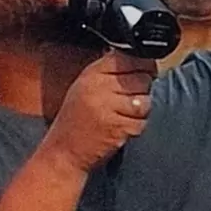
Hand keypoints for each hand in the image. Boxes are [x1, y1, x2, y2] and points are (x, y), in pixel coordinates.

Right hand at [44, 51, 156, 172]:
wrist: (63, 152)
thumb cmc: (75, 122)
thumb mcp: (84, 87)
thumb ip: (108, 72)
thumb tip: (138, 58)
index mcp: (92, 74)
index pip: (128, 58)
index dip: (144, 65)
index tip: (147, 71)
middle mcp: (100, 88)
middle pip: (142, 79)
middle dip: (143, 89)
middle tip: (131, 99)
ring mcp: (109, 108)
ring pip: (145, 100)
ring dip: (142, 109)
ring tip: (125, 115)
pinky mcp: (119, 127)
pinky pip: (142, 121)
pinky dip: (137, 126)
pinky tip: (122, 128)